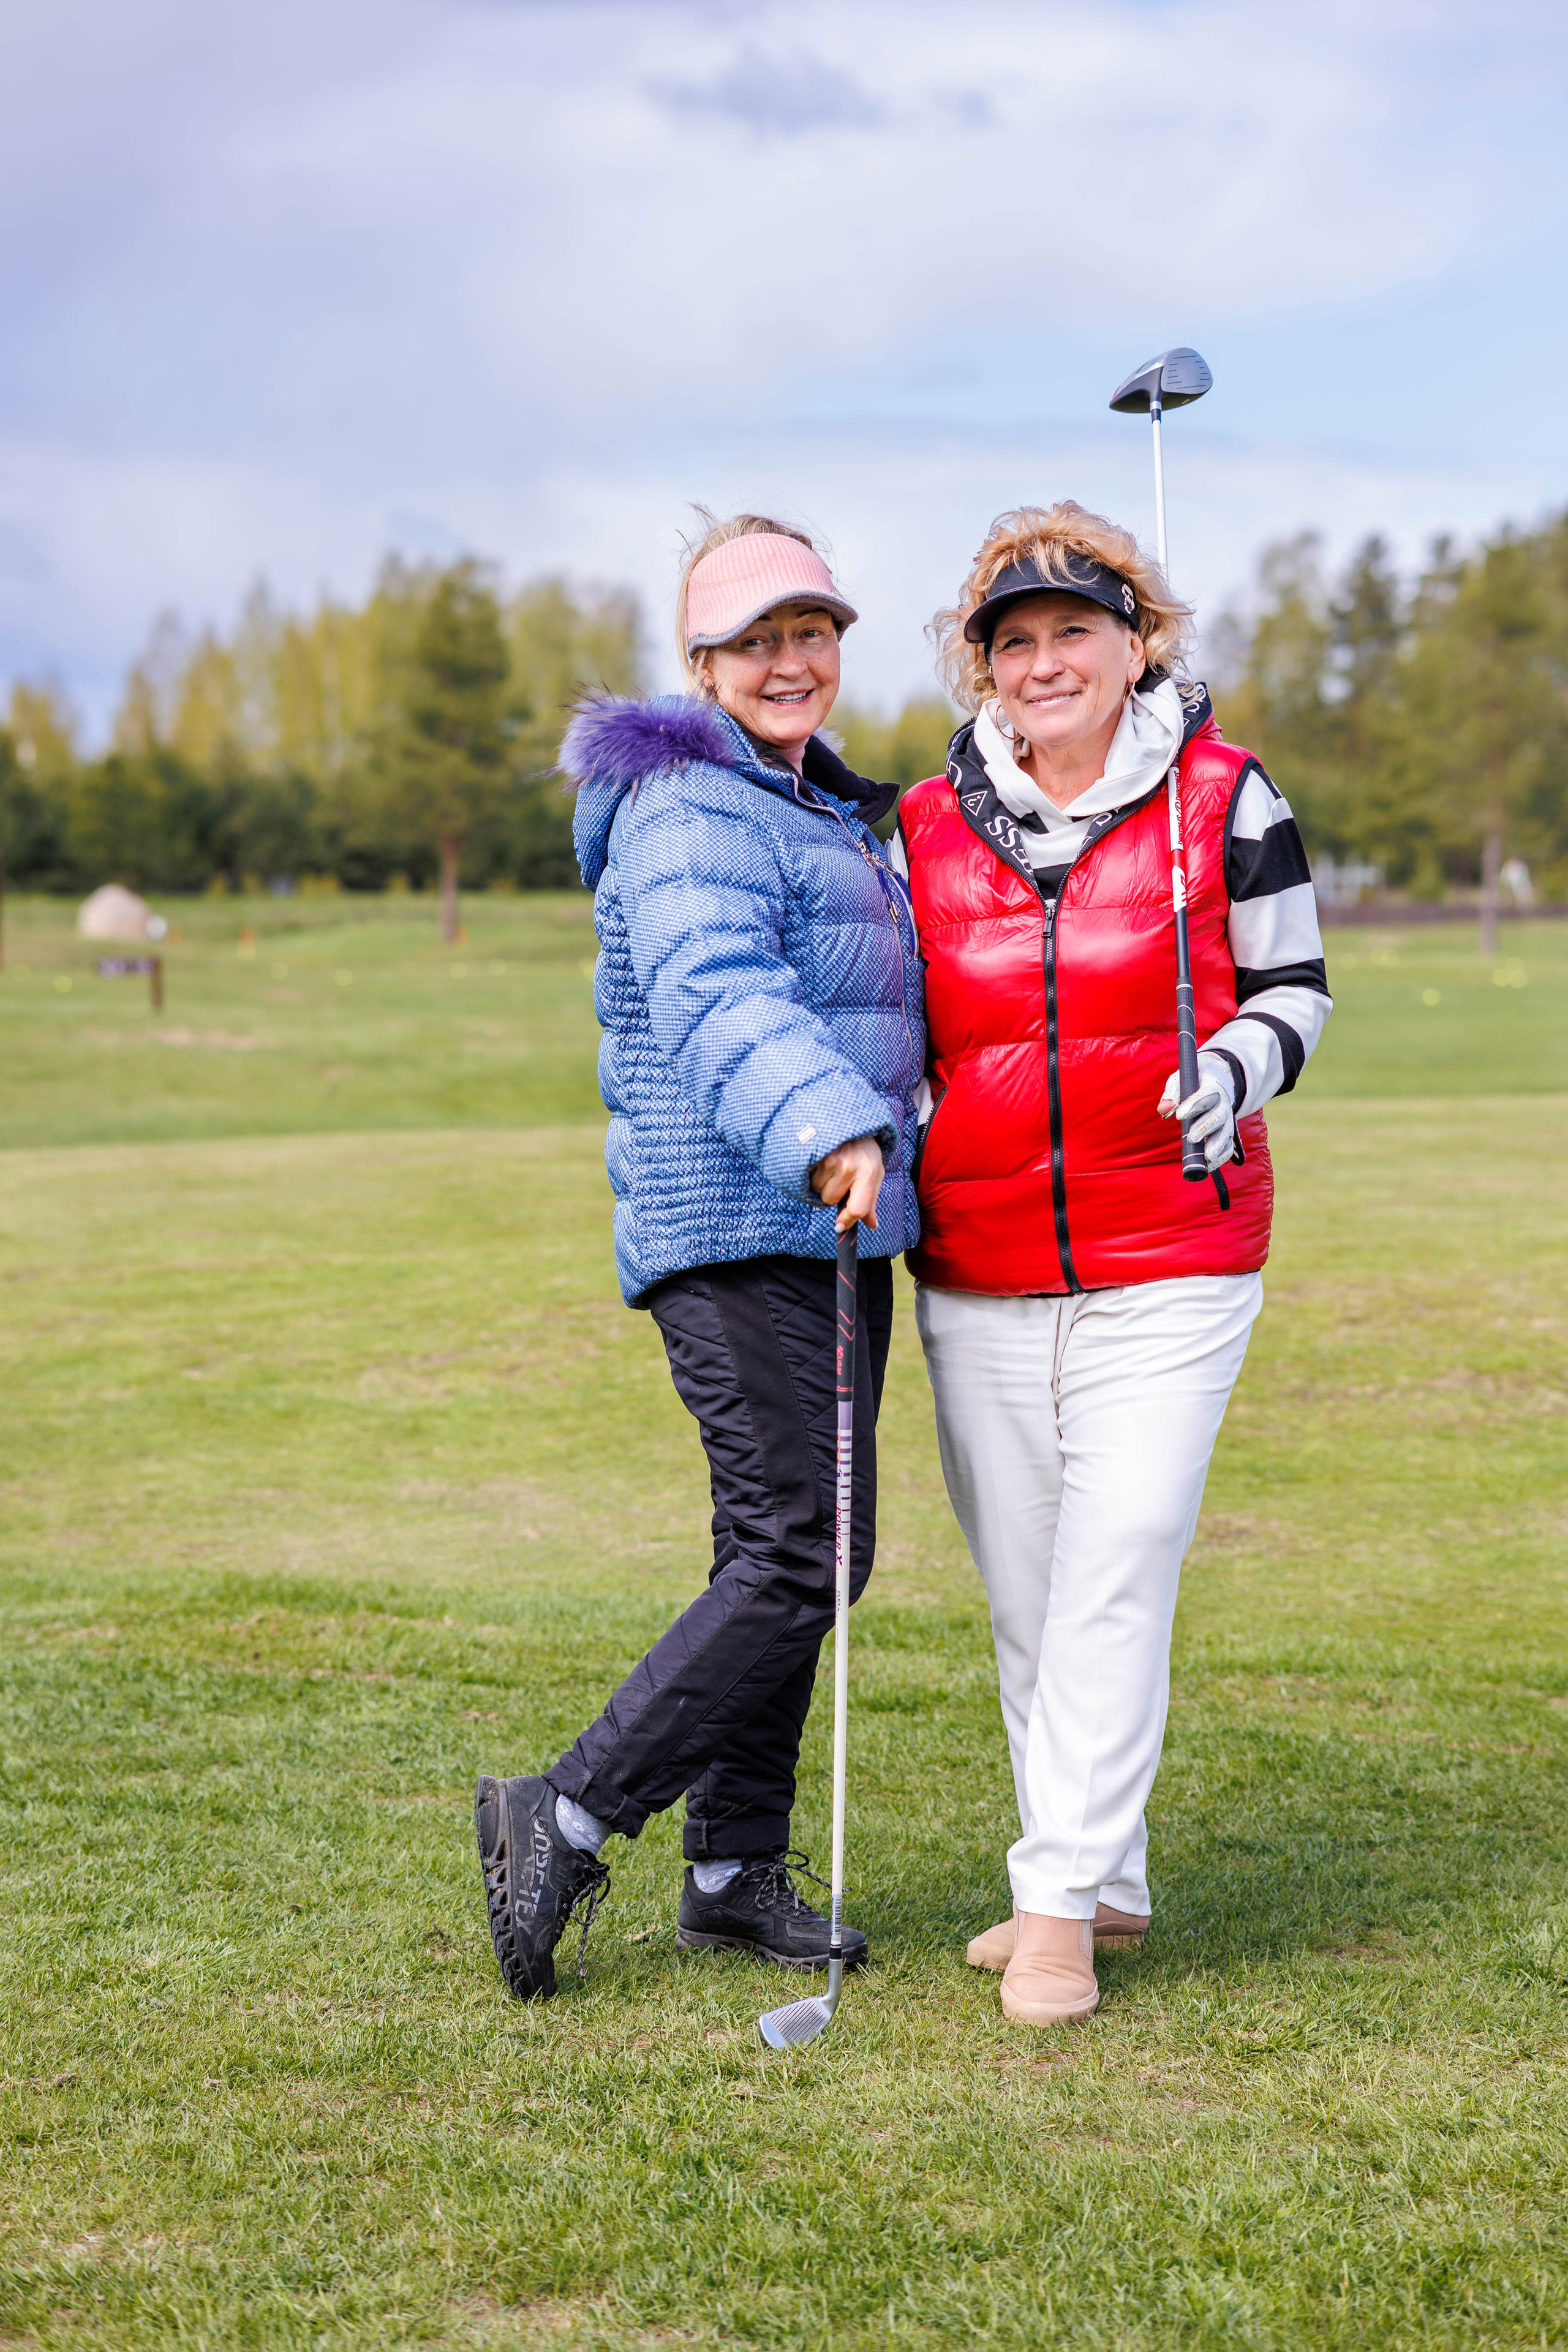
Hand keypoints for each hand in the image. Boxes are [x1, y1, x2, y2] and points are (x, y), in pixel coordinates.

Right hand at [809, 1134, 884, 1232]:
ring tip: (830, 1164)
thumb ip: (870, 1200)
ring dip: (820, 1182)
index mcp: (869, 1172)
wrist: (850, 1119)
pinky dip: (811, 1172)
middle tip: (839, 1175)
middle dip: (832, 1192)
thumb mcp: (874, 1172)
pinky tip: (820, 1159)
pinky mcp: (813, 1151)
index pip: (857, 1209)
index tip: (840, 1227)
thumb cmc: (864, 1149)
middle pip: (830, 1200)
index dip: (847, 1221)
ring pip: (816, 1189)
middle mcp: (849, 1166)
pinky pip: (806, 1177)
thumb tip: (872, 1225)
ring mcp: (829, 1158)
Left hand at [1157, 1052, 1237, 1173]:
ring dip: (1217, 1145)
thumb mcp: (1181, 1080)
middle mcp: (1223, 1104)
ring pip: (1226, 1132)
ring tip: (1208, 1156)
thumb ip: (1171, 1094)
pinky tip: (1210, 1164)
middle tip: (1192, 1138)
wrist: (1216, 1080)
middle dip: (1205, 1128)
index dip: (1194, 1105)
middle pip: (1218, 1116)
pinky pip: (1229, 1145)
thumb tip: (1163, 1110)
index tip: (1179, 1115)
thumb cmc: (1194, 1082)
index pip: (1206, 1095)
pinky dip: (1222, 1155)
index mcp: (1212, 1087)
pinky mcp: (1227, 1131)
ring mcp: (1227, 1119)